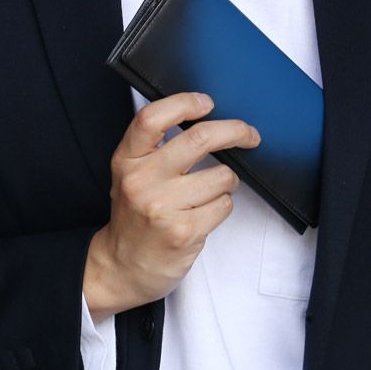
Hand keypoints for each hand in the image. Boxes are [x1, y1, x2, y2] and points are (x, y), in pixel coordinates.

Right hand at [83, 91, 260, 320]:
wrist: (122, 266)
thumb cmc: (135, 215)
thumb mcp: (131, 174)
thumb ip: (157, 148)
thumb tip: (205, 117)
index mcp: (127, 160)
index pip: (152, 118)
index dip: (185, 103)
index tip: (207, 102)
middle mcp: (142, 180)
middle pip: (199, 138)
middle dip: (235, 131)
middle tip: (249, 134)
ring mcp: (162, 208)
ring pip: (222, 175)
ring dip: (228, 181)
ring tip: (213, 190)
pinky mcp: (183, 232)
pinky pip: (224, 205)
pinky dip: (222, 205)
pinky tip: (206, 213)